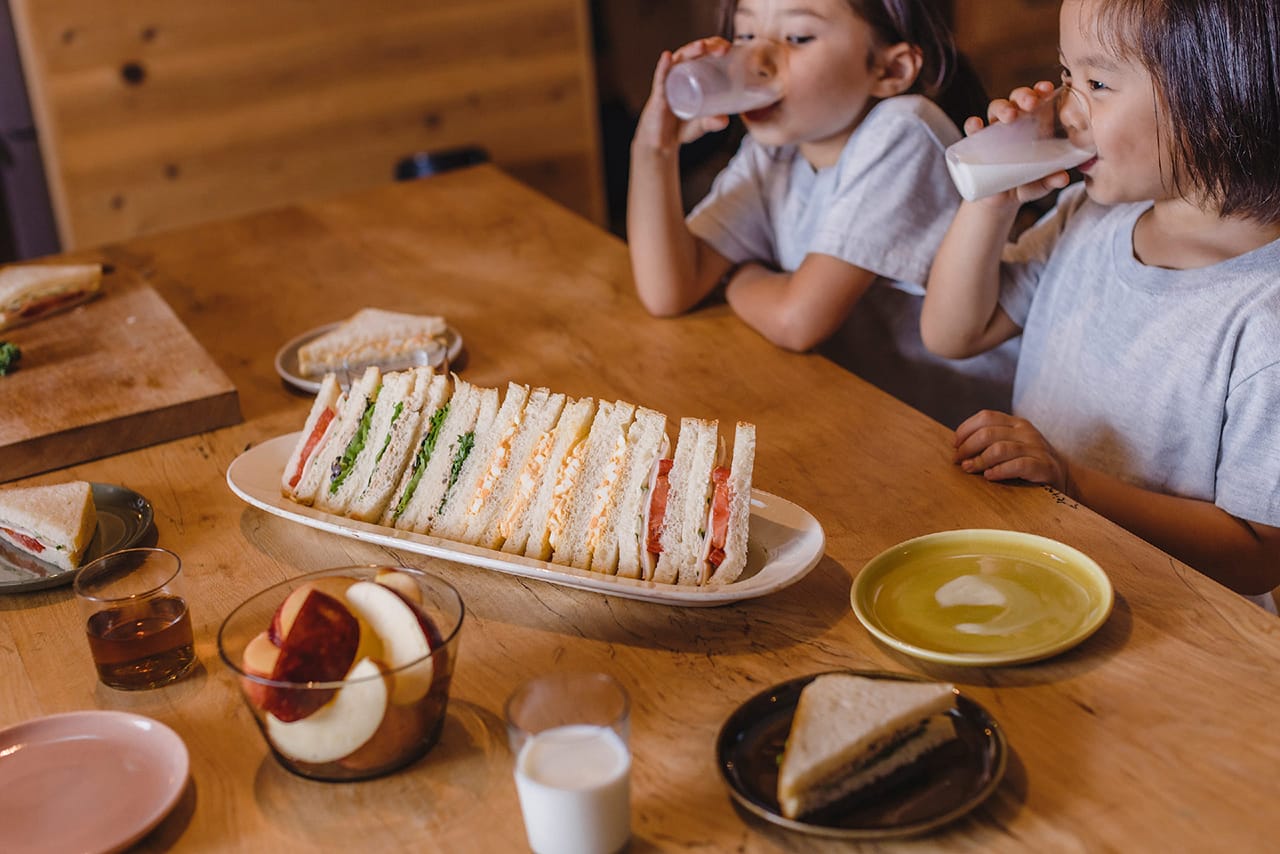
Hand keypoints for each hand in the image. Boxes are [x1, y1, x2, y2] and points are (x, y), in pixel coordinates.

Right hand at [633, 38, 732, 154]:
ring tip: (702, 46)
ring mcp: (668, 83)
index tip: (729, 48)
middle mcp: (679, 74)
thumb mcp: (702, 124)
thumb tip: (725, 120)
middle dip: (708, 46)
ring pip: (678, 61)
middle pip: (693, 53)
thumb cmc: (680, 127)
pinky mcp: (658, 96)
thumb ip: (713, 122)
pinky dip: (663, 67)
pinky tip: (666, 57)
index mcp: (691, 76)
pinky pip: (660, 78)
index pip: (704, 54)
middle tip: (723, 49)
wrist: (661, 143)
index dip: (716, 47)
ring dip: (690, 51)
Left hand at [953, 409, 1070, 492]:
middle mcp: (1026, 431)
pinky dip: (1000, 470)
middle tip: (959, 461)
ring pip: (1000, 448)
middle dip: (968, 447)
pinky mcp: (1044, 466)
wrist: (1065, 477)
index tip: (955, 445)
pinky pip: (1018, 465)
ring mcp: (1036, 447)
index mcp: (1015, 423)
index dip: (965, 429)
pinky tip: (990, 476)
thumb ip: (990, 443)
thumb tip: (958, 449)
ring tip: (970, 469)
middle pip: (988, 433)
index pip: (985, 417)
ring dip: (980, 460)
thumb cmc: (1029, 463)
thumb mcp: (1010, 446)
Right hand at [961, 80, 1071, 205]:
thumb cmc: (1024, 186)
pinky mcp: (976, 145)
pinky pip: (972, 130)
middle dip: (1023, 96)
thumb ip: (1051, 180)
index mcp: (1033, 126)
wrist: (999, 201)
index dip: (1040, 91)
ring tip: (1009, 116)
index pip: (1037, 101)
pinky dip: (973, 125)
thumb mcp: (1040, 184)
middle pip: (1016, 100)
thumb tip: (1062, 178)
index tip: (1047, 89)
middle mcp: (1013, 124)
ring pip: (995, 109)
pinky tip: (976, 124)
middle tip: (1031, 103)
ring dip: (1002, 107)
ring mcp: (993, 133)